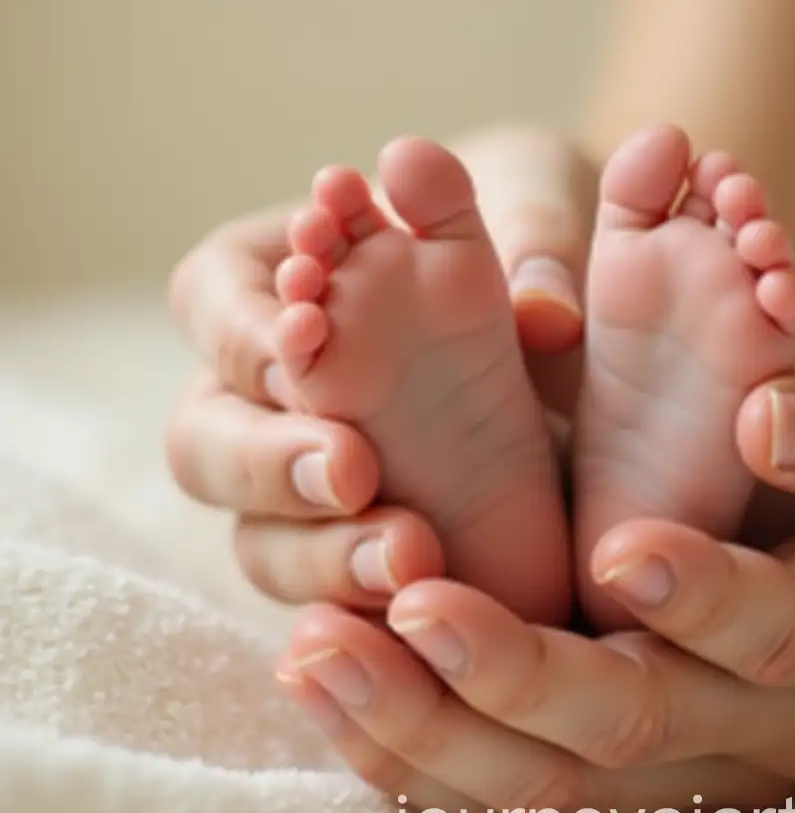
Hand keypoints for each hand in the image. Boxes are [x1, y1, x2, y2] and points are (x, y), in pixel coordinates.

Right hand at [165, 127, 597, 602]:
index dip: (247, 326)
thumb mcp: (535, 209)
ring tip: (409, 551)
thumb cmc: (520, 239)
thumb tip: (544, 309)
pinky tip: (425, 600)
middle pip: (204, 438)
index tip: (310, 336)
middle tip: (353, 466)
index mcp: (280, 282)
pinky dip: (366, 603)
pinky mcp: (364, 551)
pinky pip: (332, 598)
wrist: (572, 338)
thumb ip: (534, 241)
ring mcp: (312, 484)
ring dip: (320, 550)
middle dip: (265, 456)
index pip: (212, 299)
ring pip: (259, 537)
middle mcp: (273, 394)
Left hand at [277, 292, 794, 812]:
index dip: (699, 600)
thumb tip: (775, 423)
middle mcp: (782, 704)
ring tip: (313, 650)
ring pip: (556, 771)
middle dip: (501, 680)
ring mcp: (707, 724)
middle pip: (634, 731)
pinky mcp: (645, 709)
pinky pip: (527, 753)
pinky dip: (429, 723)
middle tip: (378, 613)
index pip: (778, 635)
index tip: (613, 549)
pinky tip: (340, 668)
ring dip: (429, 721)